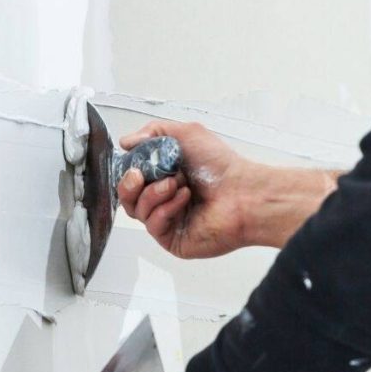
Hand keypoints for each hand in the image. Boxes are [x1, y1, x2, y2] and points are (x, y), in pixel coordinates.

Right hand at [117, 121, 254, 258]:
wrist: (243, 192)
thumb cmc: (221, 166)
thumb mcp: (186, 134)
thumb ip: (153, 132)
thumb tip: (127, 142)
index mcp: (166, 175)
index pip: (132, 177)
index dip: (127, 171)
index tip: (133, 164)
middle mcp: (165, 198)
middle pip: (127, 197)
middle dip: (129, 184)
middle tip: (141, 175)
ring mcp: (169, 220)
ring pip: (137, 211)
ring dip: (152, 194)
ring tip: (176, 183)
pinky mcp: (174, 239)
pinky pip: (153, 225)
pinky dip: (165, 209)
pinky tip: (184, 199)